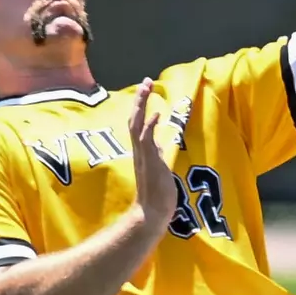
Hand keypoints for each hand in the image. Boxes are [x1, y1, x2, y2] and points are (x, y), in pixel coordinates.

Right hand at [127, 79, 176, 234]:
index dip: (142, 106)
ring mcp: (143, 155)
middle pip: (135, 118)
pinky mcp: (149, 161)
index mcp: (142, 151)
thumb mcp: (160, 168)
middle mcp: (140, 150)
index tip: (147, 90)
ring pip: (137, 124)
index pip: (139, 123)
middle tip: (146, 81)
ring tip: (146, 88)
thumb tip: (161, 144)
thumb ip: (158, 155)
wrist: (151, 213)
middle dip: (140, 99)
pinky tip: (157, 113)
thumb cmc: (157, 195)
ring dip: (142, 106)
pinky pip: (146, 139)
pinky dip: (150, 125)